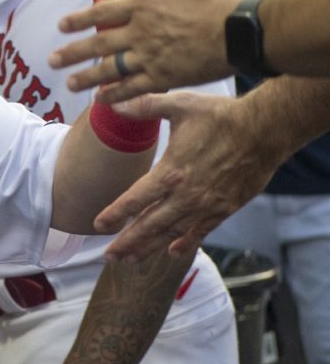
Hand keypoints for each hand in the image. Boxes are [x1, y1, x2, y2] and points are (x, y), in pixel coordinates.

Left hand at [50, 0, 241, 102]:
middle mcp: (141, 32)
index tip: (62, 26)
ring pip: (111, 69)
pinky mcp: (166, 77)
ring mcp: (151, 57)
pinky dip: (116, 94)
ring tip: (69, 83)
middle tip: (52, 61)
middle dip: (72, 53)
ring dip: (87, 77)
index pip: (102, 13)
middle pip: (99, 44)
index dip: (79, 20)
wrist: (247, 31)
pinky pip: (133, 88)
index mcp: (145, 4)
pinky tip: (102, 99)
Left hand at [93, 91, 278, 261]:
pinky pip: (201, 231)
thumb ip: (144, 106)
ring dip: (150, 247)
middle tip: (109, 256)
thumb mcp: (179, 104)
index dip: (115, 214)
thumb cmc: (221, 116)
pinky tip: (172, 252)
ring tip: (131, 259)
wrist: (266, 130)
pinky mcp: (226, 208)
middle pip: (150, 225)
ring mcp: (207, 204)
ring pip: (173, 233)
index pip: (135, 200)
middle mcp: (187, 194)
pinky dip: (186, 244)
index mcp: (171, 172)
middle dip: (127, 242)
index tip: (97, 225)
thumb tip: (114, 103)